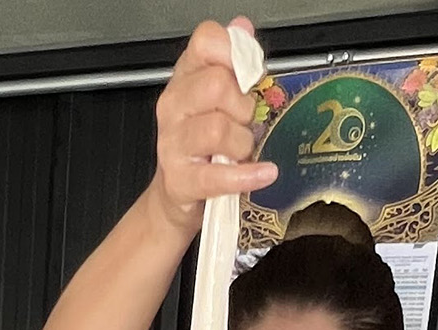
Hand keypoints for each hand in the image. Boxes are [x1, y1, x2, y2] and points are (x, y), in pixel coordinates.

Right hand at [149, 19, 275, 235]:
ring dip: (243, 142)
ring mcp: (173, 143)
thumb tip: (242, 27)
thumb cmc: (204, 144)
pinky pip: (218, 175)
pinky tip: (264, 173)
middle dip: (242, 104)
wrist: (179, 194)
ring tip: (243, 150)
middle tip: (245, 120)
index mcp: (186, 79)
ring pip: (217, 129)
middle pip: (215, 84)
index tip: (247, 73)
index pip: (205, 42)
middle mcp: (174, 106)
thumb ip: (233, 63)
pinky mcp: (181, 179)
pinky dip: (247, 175)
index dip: (234, 52)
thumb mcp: (217, 99)